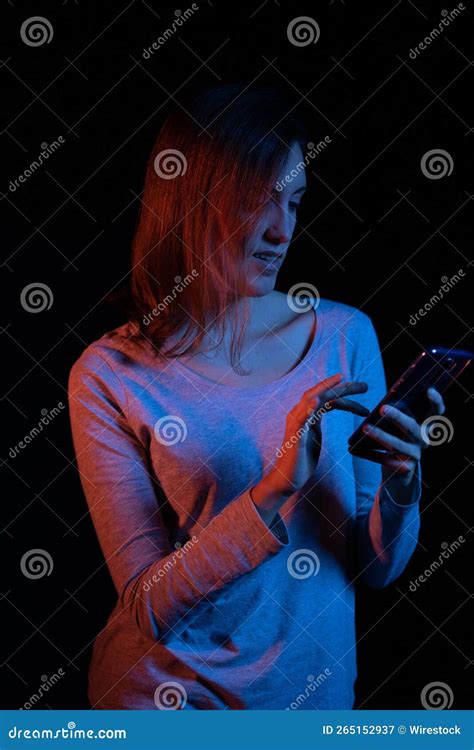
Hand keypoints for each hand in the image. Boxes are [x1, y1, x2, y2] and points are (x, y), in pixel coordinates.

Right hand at [264, 372, 369, 495]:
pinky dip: (306, 411)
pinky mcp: (294, 438)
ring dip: (324, 389)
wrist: (287, 478)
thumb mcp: (315, 436)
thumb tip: (331, 415)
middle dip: (342, 387)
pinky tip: (315, 404)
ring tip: (340, 380)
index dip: (345, 393)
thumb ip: (319, 423)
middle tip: (364, 385)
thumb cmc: (302, 459)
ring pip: (309, 400)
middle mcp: (300, 415)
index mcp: (307, 415)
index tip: (364, 390)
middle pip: (321, 393)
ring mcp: (296, 425)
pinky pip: (299, 421)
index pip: (328, 397)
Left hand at [359, 387, 445, 487]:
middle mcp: (424, 438)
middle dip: (397, 417)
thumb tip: (384, 402)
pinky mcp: (406, 467)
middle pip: (412, 427)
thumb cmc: (397, 434)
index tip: (429, 390)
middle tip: (382, 408)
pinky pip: (390, 461)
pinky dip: (377, 455)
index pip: (436, 411)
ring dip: (381, 436)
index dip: (435, 401)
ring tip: (366, 428)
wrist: (398, 465)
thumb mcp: (400, 422)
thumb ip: (399, 411)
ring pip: (398, 445)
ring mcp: (416, 453)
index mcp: (425, 424)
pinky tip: (365, 450)